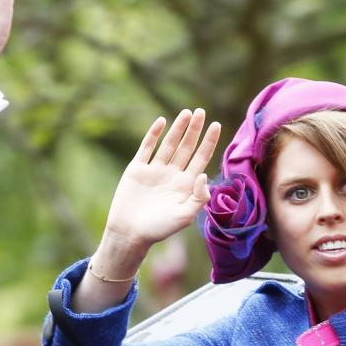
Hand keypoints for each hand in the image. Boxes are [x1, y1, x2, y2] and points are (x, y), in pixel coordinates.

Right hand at [97, 109, 222, 266]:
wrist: (130, 233)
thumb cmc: (159, 229)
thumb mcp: (184, 216)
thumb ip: (199, 197)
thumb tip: (204, 175)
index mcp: (186, 185)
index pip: (201, 158)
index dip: (209, 142)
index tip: (216, 125)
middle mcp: (173, 175)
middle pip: (187, 147)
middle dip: (194, 130)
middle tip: (202, 112)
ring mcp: (155, 170)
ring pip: (169, 144)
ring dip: (178, 128)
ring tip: (187, 113)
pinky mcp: (137, 169)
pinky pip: (147, 148)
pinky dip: (154, 135)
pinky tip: (162, 121)